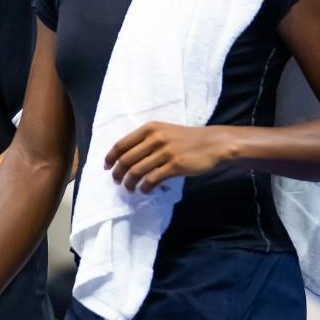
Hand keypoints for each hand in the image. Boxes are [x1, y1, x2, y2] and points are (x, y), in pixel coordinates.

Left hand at [104, 122, 230, 193]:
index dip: (110, 157)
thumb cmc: (188, 139)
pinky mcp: (174, 165)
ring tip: (130, 189)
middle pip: (126, 159)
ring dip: (129, 183)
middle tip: (117, 182)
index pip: (122, 144)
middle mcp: (155, 138)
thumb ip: (147, 140)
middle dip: (117, 173)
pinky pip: (152, 179)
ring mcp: (165, 151)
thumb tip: (126, 157)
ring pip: (137, 171)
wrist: (213, 143)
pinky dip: (145, 188)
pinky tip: (145, 191)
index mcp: (150, 128)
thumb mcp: (165, 132)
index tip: (106, 167)